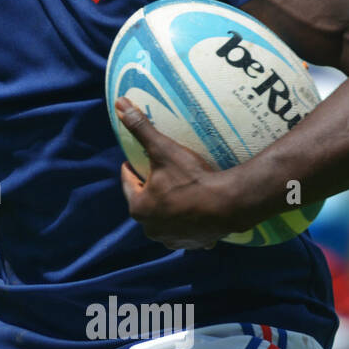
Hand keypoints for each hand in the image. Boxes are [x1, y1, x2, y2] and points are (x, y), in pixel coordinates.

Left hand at [116, 97, 236, 249]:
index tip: (135, 161)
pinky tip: (197, 214)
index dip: (132, 169)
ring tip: (177, 191)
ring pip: (165, 220)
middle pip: (146, 203)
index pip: (129, 183)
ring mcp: (173, 239)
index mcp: (138, 208)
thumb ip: (140, 128)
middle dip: (150, 190)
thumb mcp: (163, 150)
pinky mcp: (195, 244)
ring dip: (168, 208)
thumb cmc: (191, 177)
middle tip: (161, 174)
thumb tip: (119, 104)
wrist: (229, 204)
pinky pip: (188, 231)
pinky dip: (190, 222)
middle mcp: (151, 229)